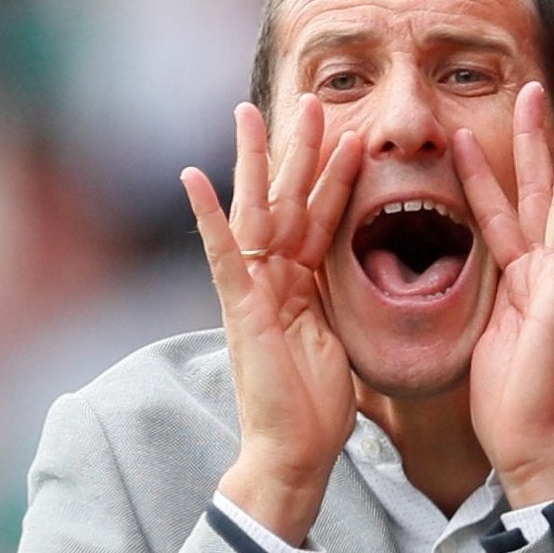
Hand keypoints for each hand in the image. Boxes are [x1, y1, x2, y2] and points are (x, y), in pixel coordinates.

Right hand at [182, 95, 361, 543]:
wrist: (296, 453)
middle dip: (299, 151)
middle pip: (286, 201)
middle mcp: (272, 280)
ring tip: (253, 113)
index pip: (318, 217)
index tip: (348, 134)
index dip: (334, 176)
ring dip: (258, 163)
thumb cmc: (317, 407)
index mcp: (298, 284)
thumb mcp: (339, 339)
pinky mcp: (240, 311)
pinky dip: (208, 218)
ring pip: (256, 214)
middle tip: (310, 99)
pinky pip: (223, 257)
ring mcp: (252, 292)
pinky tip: (192, 178)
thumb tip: (361, 279)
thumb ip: (337, 301)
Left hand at [458, 83, 553, 507]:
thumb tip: (455, 293)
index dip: (489, 172)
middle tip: (536, 90)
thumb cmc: (507, 403)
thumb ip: (477, 306)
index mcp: (518, 281)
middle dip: (538, 142)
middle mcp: (543, 274)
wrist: (529, 446)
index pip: (502, 213)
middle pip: (540, 194)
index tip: (477, 132)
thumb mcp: (480, 339)